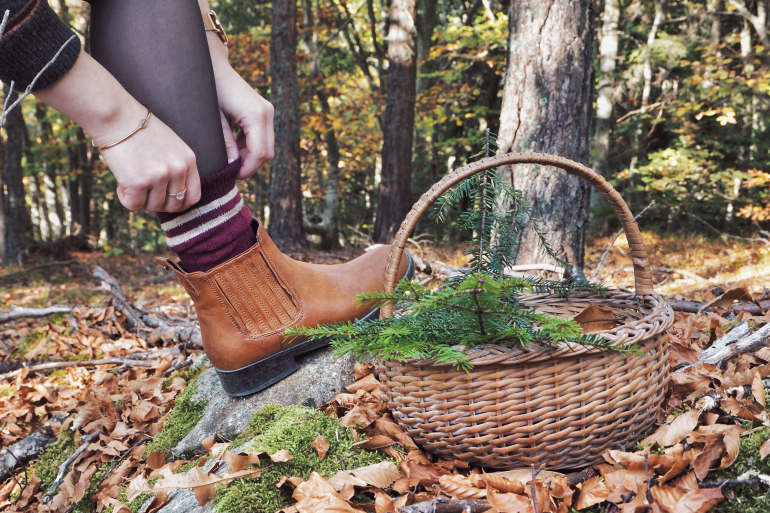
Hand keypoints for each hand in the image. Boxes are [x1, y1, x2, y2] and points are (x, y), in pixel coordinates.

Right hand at [34, 51, 200, 212]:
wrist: (116, 117)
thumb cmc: (139, 130)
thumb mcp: (170, 146)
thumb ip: (176, 167)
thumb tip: (172, 196)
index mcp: (188, 160)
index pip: (194, 196)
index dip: (180, 204)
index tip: (167, 203)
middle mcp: (178, 169)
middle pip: (174, 205)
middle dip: (158, 204)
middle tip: (144, 193)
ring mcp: (160, 176)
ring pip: (153, 206)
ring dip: (141, 200)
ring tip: (130, 184)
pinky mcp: (139, 182)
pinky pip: (134, 205)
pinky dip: (126, 199)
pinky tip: (121, 186)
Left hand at [215, 66, 274, 180]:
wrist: (211, 65)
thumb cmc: (207, 90)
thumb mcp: (213, 120)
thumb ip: (225, 144)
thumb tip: (232, 167)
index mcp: (255, 115)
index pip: (259, 153)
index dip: (247, 169)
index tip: (231, 177)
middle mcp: (266, 113)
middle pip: (267, 153)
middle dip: (250, 166)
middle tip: (230, 173)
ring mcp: (267, 111)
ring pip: (267, 147)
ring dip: (251, 157)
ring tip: (230, 161)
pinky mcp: (264, 111)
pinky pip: (263, 137)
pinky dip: (251, 147)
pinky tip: (234, 147)